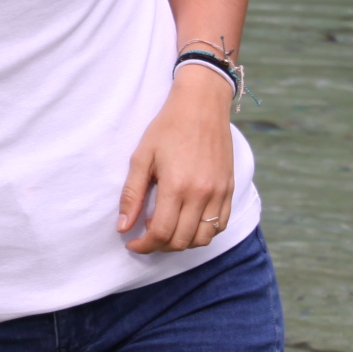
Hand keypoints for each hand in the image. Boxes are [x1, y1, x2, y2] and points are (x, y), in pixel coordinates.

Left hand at [117, 65, 236, 253]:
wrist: (202, 105)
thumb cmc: (168, 127)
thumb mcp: (142, 157)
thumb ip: (132, 194)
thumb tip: (123, 226)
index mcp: (177, 186)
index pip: (161, 233)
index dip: (144, 245)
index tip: (132, 242)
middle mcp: (201, 194)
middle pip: (181, 241)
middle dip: (160, 246)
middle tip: (147, 235)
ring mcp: (219, 193)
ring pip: (203, 238)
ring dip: (183, 242)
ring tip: (167, 228)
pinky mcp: (229, 188)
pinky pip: (220, 225)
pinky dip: (204, 232)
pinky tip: (188, 221)